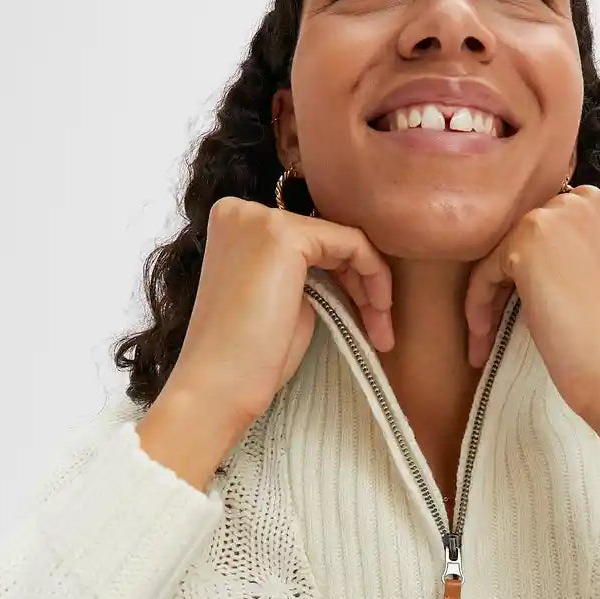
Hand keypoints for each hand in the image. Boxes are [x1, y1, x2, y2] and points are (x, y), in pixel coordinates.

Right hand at [164, 197, 393, 433]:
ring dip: (372, 285)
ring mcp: (261, 218)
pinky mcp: (284, 234)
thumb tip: (346, 262)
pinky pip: (352, 243)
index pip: (309, 240)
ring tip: (381, 332)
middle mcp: (244, 211)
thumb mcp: (279, 298)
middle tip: (379, 329)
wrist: (219, 387)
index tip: (366, 318)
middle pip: (328, 238)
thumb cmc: (249, 358)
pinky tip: (378, 313)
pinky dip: (374, 275)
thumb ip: (302, 271)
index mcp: (236, 224)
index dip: (344, 277)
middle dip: (362, 283)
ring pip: (344, 239)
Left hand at [464, 185, 599, 421]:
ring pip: (496, 259)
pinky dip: (478, 309)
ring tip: (485, 342)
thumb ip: (565, 250)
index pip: (540, 230)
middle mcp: (575, 201)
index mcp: (596, 207)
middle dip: (501, 287)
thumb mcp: (593, 271)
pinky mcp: (525, 243)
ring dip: (486, 303)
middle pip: (515, 241)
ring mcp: (551, 218)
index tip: (516, 307)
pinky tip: (482, 342)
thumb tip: (520, 256)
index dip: (523, 270)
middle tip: (494, 329)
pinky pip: (483, 276)